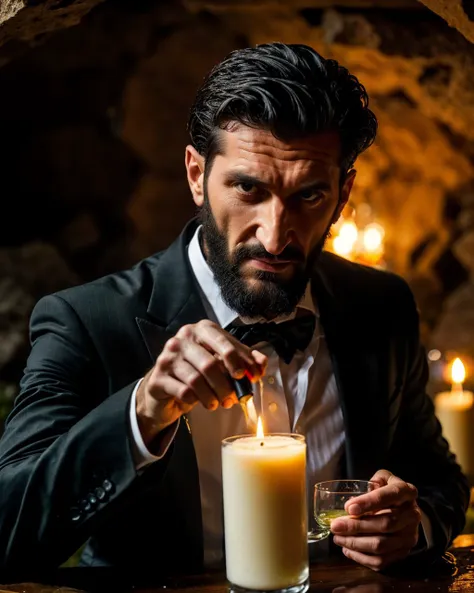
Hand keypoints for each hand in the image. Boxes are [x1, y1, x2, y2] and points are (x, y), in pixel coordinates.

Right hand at [136, 320, 266, 444]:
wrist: (165, 387)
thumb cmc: (198, 370)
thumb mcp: (222, 362)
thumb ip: (244, 360)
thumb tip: (261, 365)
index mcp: (202, 329)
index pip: (225, 343)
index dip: (242, 362)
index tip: (252, 378)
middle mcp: (183, 338)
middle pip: (211, 364)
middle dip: (227, 385)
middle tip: (234, 398)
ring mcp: (168, 357)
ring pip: (196, 379)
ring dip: (213, 396)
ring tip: (219, 403)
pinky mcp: (158, 377)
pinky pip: (184, 391)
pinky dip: (197, 400)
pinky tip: (201, 402)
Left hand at [330, 470, 420, 570]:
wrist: (406, 509)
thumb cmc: (388, 491)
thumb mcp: (382, 478)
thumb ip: (368, 485)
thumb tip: (351, 502)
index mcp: (406, 492)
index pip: (389, 496)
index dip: (368, 502)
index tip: (348, 508)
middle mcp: (412, 515)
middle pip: (385, 524)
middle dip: (356, 526)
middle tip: (335, 526)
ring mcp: (410, 536)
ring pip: (381, 545)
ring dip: (355, 543)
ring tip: (338, 537)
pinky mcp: (404, 551)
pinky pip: (382, 561)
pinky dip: (361, 557)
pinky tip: (347, 549)